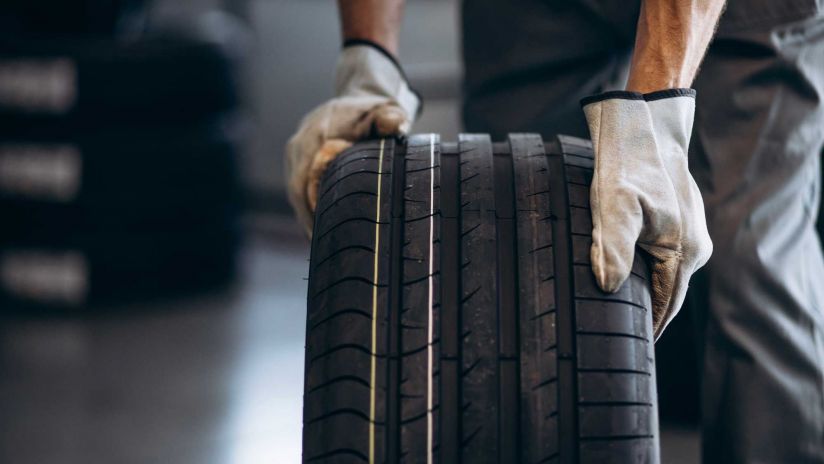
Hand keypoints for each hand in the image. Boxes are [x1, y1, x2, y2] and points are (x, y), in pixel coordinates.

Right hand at [285, 42, 419, 235]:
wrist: (357, 100)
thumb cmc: (375, 110)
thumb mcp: (387, 111)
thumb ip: (391, 117)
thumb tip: (396, 123)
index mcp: (316, 136)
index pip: (305, 180)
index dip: (310, 209)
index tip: (322, 233)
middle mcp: (299, 144)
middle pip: (297, 192)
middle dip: (308, 221)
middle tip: (325, 250)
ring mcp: (295, 154)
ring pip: (296, 193)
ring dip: (307, 217)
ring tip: (323, 246)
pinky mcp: (298, 161)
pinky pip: (300, 189)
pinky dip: (309, 208)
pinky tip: (322, 230)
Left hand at [582, 89, 712, 338]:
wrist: (643, 128)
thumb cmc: (627, 167)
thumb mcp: (613, 207)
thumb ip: (612, 249)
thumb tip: (609, 288)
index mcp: (684, 252)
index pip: (667, 306)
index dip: (649, 329)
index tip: (629, 351)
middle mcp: (693, 248)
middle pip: (667, 294)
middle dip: (645, 315)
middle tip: (616, 338)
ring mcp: (689, 235)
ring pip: (663, 276)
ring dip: (643, 293)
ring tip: (617, 315)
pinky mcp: (678, 223)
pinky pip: (661, 259)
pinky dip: (644, 272)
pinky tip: (624, 278)